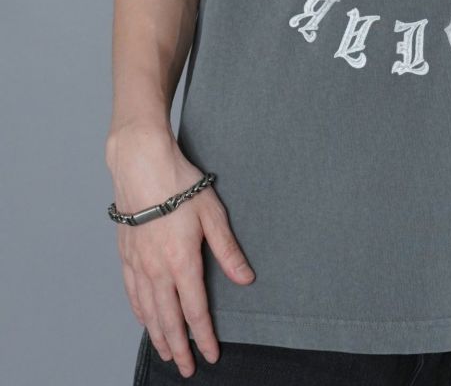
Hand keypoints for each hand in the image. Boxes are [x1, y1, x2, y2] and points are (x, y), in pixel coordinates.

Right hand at [106, 126, 254, 378]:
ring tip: (166, 352)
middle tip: (187, 368)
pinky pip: (132, 292)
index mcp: (182, 261)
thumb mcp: (213, 213)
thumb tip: (245, 279)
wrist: (141, 164)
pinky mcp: (126, 253)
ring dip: (157, 335)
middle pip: (169, 318)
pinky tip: (144, 318)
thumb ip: (228, 250)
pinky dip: (139, 311)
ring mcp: (138, 263)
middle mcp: (157, 268)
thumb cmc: (179, 183)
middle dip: (179, 346)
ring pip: (148, 310)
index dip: (204, 336)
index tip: (210, 356)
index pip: (195, 310)